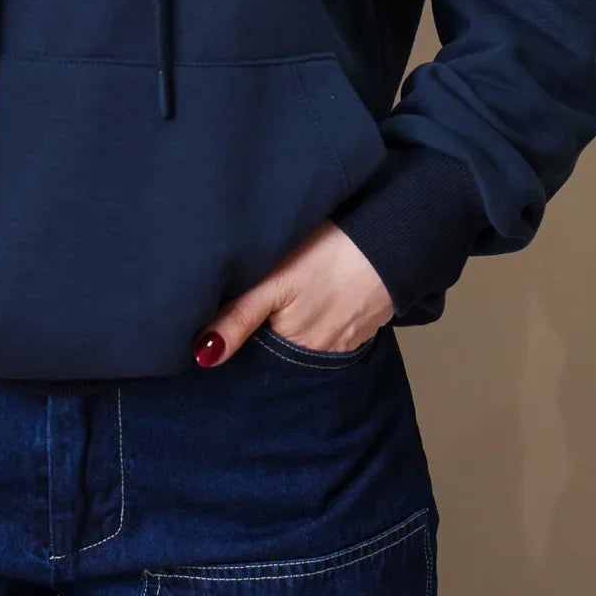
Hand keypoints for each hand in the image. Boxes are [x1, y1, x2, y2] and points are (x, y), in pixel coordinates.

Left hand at [192, 220, 393, 367]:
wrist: (392, 239)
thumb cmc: (329, 257)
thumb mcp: (274, 283)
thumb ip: (239, 318)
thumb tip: (204, 356)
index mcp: (296, 348)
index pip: (257, 355)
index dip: (239, 340)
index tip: (224, 323)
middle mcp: (322, 354)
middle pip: (282, 348)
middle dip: (265, 334)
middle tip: (260, 302)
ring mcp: (346, 339)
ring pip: (306, 338)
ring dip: (293, 326)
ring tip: (286, 299)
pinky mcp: (363, 322)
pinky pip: (332, 327)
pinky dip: (319, 316)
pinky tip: (315, 296)